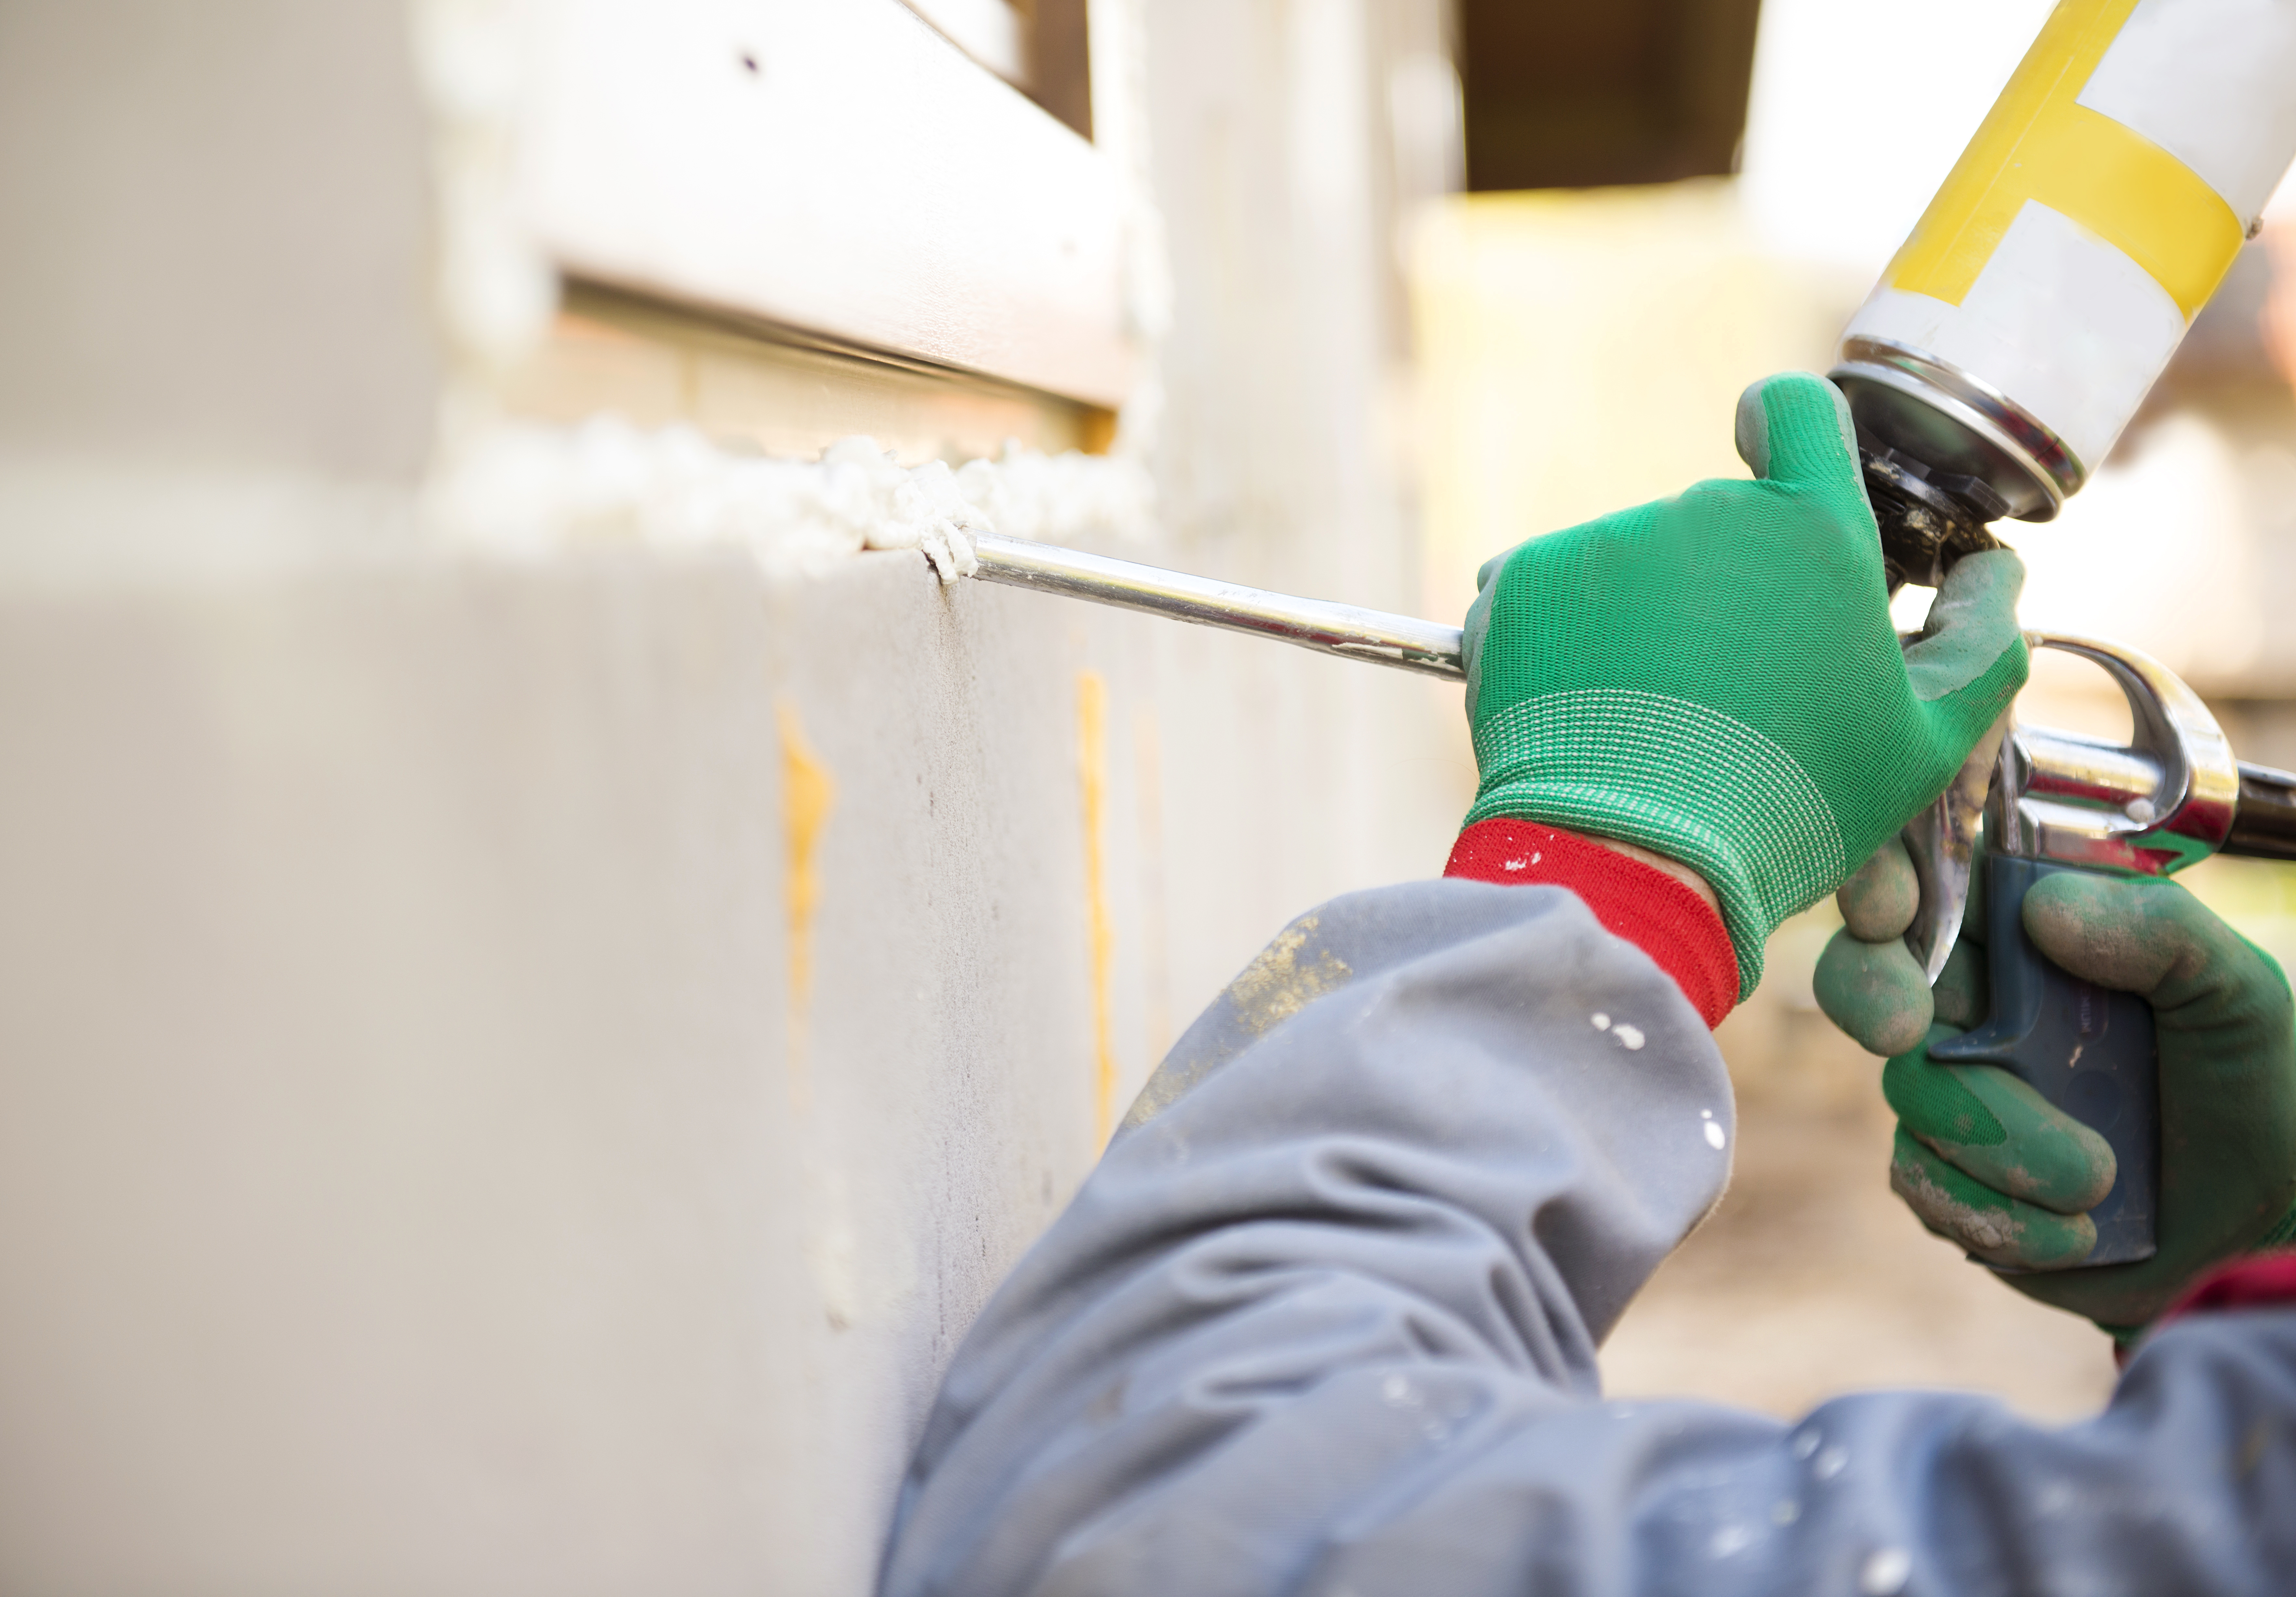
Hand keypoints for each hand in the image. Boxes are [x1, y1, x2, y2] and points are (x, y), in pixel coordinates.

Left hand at [1460, 371, 2028, 997]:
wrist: (1634, 862)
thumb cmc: (1792, 804)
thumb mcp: (1927, 740)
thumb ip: (1981, 639)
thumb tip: (1995, 570)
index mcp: (1813, 529)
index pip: (1798, 411)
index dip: (1790, 432)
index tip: (1782, 481)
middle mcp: (1705, 513)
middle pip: (1717, 521)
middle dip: (1726, 587)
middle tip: (1728, 689)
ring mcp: (1603, 543)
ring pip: (1632, 563)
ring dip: (1643, 621)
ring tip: (1652, 717)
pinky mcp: (1520, 583)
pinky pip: (1549, 592)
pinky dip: (1564, 642)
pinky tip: (1586, 713)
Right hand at [1821, 851, 2295, 1329]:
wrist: (2257, 1214)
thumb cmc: (2247, 1078)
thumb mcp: (2236, 988)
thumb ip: (2159, 931)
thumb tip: (2044, 907)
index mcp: (2022, 933)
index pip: (1922, 878)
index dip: (1878, 881)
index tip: (1887, 914)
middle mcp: (1967, 1004)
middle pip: (1865, 976)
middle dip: (1869, 996)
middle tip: (1905, 1032)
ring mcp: (1946, 1090)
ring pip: (1910, 1100)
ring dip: (2002, 1148)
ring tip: (2101, 1179)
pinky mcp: (1945, 1175)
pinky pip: (1925, 1186)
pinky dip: (2003, 1217)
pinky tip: (2074, 1230)